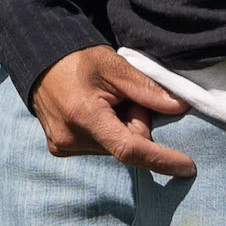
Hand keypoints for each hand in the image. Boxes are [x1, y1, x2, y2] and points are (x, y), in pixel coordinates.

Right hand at [28, 46, 194, 178]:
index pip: (130, 148)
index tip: (187, 168)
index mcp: (84, 115)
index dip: (161, 159)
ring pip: (113, 148)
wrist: (39, 59)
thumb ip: (147, 88)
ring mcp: (63, 146)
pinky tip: (93, 111)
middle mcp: (71, 137)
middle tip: (124, 96)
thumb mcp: (115, 65)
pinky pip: (98, 148)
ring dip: (119, 128)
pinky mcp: (59, 149)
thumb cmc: (78, 58)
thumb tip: (180, 107)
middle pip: (125, 145)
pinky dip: (105, 133)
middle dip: (135, 123)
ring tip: (104, 101)